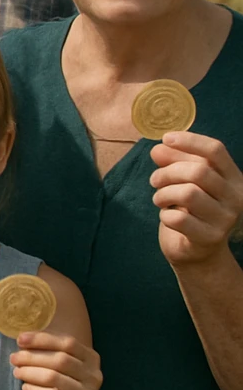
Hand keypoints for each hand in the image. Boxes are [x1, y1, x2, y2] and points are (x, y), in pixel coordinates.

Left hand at [10, 332, 101, 389]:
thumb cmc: (51, 382)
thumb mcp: (51, 361)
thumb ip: (43, 347)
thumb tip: (22, 338)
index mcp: (91, 359)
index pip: (68, 343)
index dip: (42, 339)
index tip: (20, 339)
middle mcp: (94, 377)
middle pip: (61, 360)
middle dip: (32, 357)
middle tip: (13, 358)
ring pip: (54, 378)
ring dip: (30, 373)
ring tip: (16, 372)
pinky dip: (34, 389)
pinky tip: (25, 387)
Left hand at [150, 131, 242, 266]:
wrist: (196, 250)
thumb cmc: (190, 209)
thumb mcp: (183, 181)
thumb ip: (173, 162)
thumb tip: (159, 148)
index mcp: (233, 178)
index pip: (216, 151)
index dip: (189, 141)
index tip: (166, 139)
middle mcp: (236, 198)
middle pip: (199, 171)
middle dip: (168, 172)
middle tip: (154, 180)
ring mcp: (225, 219)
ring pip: (188, 193)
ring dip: (164, 194)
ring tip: (160, 199)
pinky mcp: (210, 238)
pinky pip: (179, 218)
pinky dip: (165, 215)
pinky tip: (167, 218)